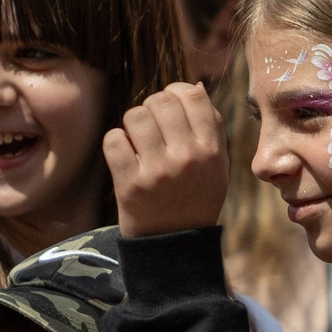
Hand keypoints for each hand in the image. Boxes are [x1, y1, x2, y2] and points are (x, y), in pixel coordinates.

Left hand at [106, 83, 229, 237]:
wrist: (174, 246)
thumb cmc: (196, 198)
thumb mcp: (218, 166)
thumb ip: (212, 126)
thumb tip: (193, 86)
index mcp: (212, 150)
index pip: (192, 95)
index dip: (177, 92)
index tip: (171, 107)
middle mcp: (187, 158)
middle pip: (161, 100)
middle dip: (152, 108)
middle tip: (151, 128)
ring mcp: (157, 172)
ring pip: (135, 115)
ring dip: (132, 125)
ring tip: (138, 142)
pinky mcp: (130, 185)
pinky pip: (113, 139)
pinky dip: (116, 144)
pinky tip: (125, 157)